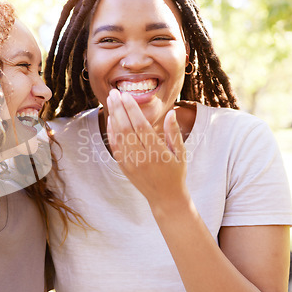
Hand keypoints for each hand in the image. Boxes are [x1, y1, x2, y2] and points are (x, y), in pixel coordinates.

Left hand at [106, 89, 189, 208]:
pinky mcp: (124, 167)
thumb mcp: (181, 153)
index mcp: (158, 153)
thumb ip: (174, 133)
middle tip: (113, 92)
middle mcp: (142, 158)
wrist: (165, 198)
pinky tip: (111, 118)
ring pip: (118, 136)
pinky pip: (115, 146)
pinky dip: (111, 131)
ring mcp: (130, 163)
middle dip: (118, 108)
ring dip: (113, 116)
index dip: (132, 109)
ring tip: (110, 100)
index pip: (141, 126)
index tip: (126, 95)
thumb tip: (172, 113)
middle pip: (126, 129)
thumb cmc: (176, 172)